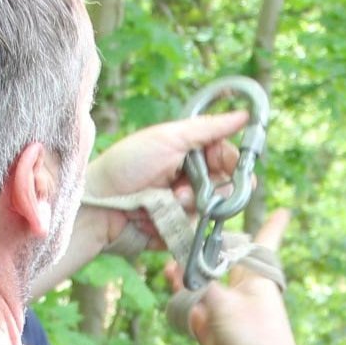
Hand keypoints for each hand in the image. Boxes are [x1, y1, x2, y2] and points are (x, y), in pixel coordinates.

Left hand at [81, 111, 247, 250]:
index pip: (227, 157)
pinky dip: (180, 223)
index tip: (227, 164)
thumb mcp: (168, 138)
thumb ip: (208, 128)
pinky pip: (196, 229)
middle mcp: (191, 179)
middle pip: (227, 185)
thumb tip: (245, 115)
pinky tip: (160, 217)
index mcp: (189, 153)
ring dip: (191, 203)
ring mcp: (185, 206)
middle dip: (211, 186)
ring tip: (167, 199)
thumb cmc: (128, 163)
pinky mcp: (177, 229)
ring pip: (213, 208)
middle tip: (187, 184)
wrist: (100, 202)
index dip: (231, 162)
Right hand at [177, 210, 313, 344]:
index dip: (273, 225)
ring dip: (185, 274)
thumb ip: (201, 282)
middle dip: (202, 248)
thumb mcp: (226, 303)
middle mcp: (240, 288)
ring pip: (201, 283)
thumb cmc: (257, 337)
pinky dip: (182, 298)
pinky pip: (193, 307)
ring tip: (169, 267)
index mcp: (255, 275)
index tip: (286, 210)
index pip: (265, 241)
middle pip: (220, 260)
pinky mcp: (211, 328)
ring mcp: (225, 308)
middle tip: (181, 233)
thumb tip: (181, 268)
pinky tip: (171, 286)